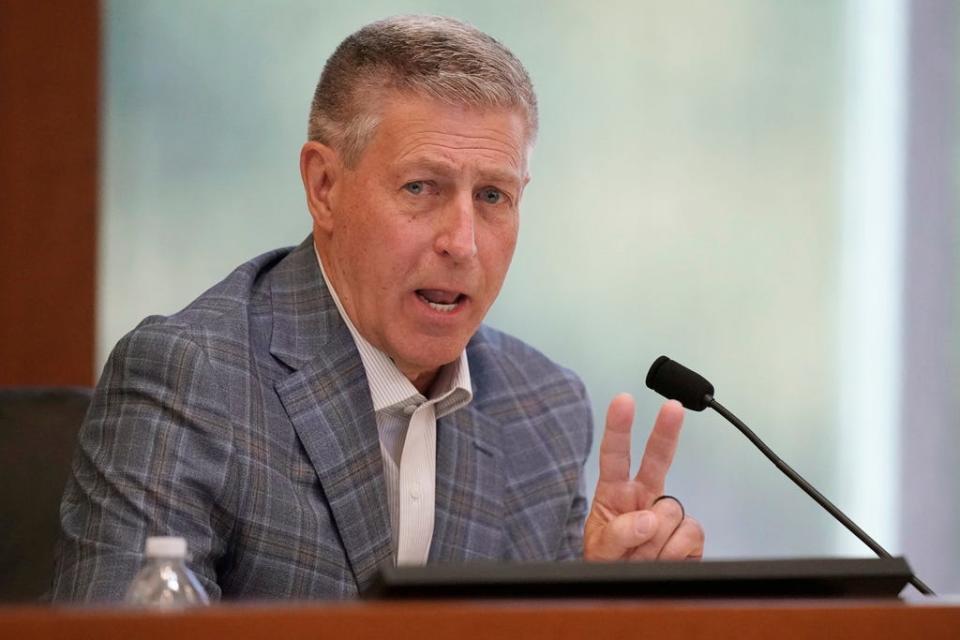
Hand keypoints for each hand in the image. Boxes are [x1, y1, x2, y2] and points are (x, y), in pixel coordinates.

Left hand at [583, 394, 703, 560]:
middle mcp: (643, 496)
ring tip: (642, 555)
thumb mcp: (600, 552)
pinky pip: (689, 533)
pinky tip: (664, 559)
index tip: (624, 400)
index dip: (619, 427)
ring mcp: (667, 513)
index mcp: (615, 493)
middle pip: (657, 458)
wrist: (630, 596)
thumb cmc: (609, 565)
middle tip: (673, 407)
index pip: (615, 455)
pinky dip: (675, 552)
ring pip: (670, 510)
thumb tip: (647, 519)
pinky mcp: (689, 534)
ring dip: (655, 541)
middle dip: (666, 431)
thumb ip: (617, 534)